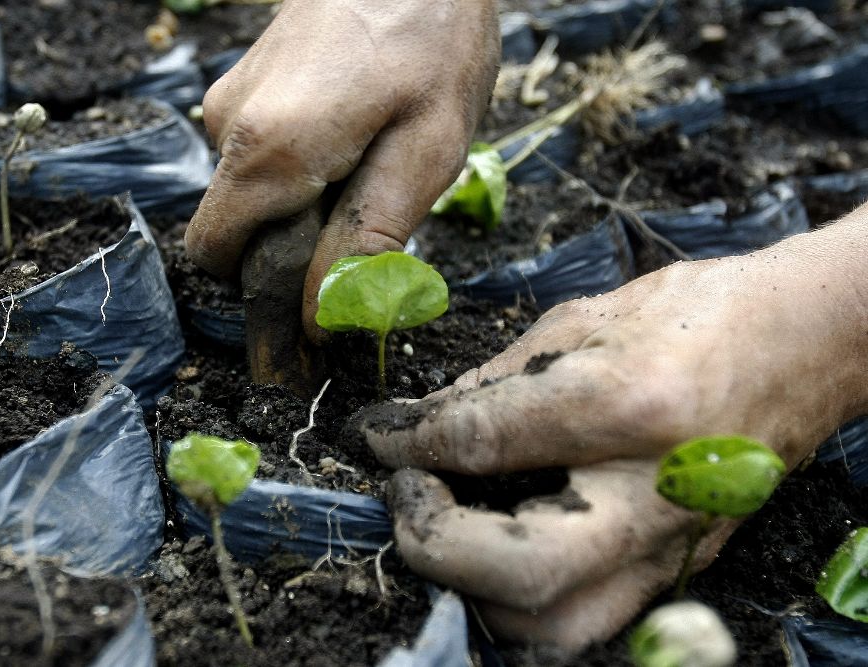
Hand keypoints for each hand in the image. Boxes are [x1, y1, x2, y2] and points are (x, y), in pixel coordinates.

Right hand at [185, 0, 499, 339]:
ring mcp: (230, 97)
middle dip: (290, 242)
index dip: (264, 288)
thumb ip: (368, 238)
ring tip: (369, 154)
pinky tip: (351, 126)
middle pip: (233, 227)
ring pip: (250, 189)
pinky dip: (300, 162)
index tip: (319, 289)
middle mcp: (228, 125)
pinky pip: (260, 152)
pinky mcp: (244, 81)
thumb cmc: (433, 41)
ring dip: (302, 197)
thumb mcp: (427, 151)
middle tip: (365, 208)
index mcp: (266, 151)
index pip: (218, 258)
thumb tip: (321, 318)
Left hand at [359, 215, 867, 649]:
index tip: (375, 438)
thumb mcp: (582, 318)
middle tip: (408, 496)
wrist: (805, 344)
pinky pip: (586, 614)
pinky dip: (522, 596)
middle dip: (433, 541)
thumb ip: (495, 381)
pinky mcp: (681, 568)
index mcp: (621, 402)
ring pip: (553, 625)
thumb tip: (423, 425)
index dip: (406, 442)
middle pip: (517, 570)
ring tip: (448, 528)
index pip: (479, 442)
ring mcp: (672, 543)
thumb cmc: (697, 312)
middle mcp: (649, 489)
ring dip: (473, 588)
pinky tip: (497, 545)